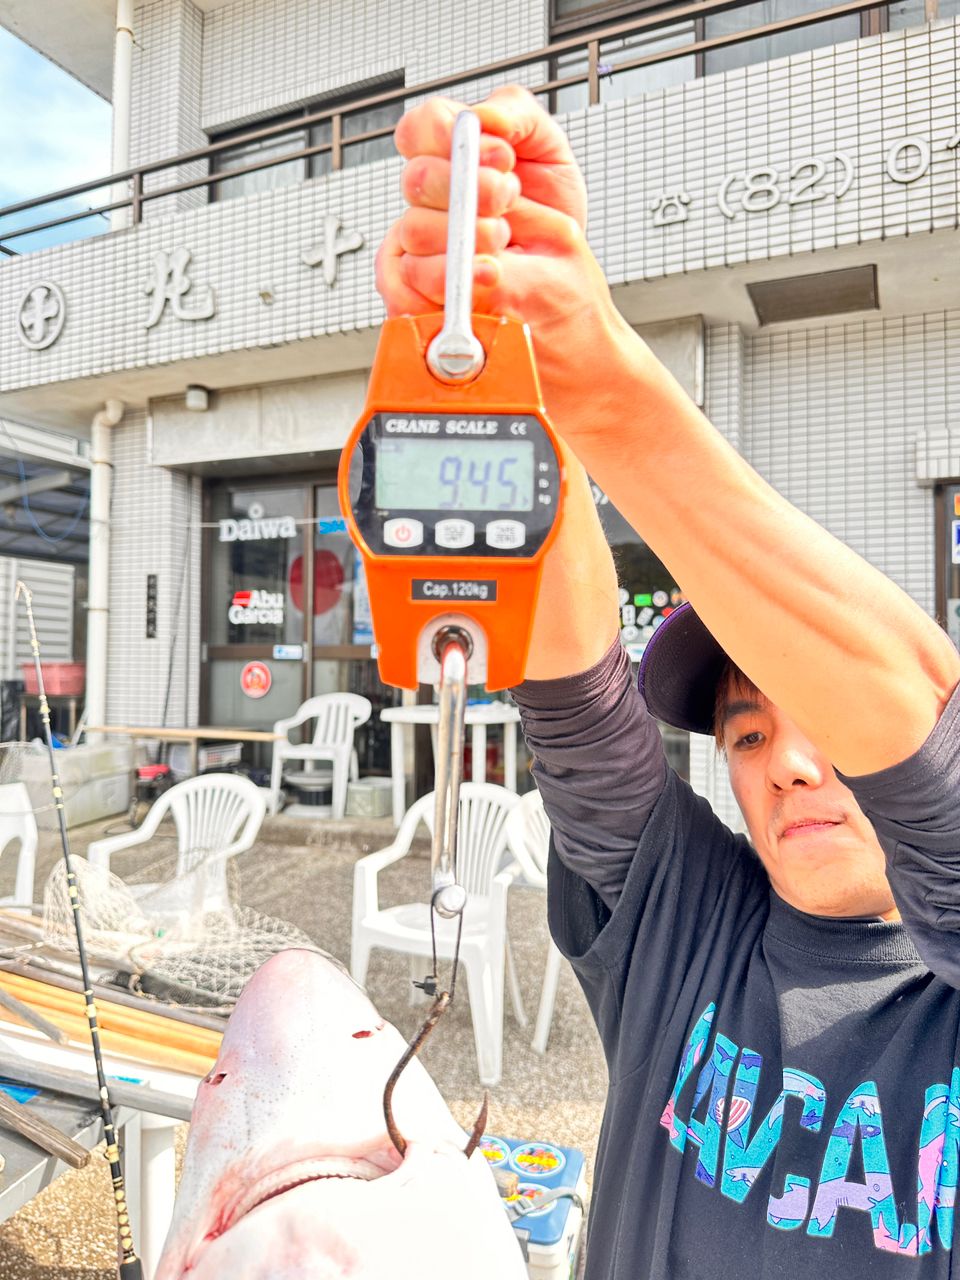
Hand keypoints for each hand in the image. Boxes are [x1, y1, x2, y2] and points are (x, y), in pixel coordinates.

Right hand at [377, 86, 635, 430]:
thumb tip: (482, 117)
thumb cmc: (552, 233)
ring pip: (413, 231)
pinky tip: (484, 278)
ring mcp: (419, 249)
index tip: (500, 155)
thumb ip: (516, 114)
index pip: (420, 128)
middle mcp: (429, 203)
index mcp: (450, 160)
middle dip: (472, 189)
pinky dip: (446, 280)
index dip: (452, 136)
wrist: (565, 298)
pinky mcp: (416, 294)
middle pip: (416, 179)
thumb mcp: (549, 153)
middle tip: (507, 202)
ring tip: (503, 247)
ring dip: (468, 238)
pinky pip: (404, 283)